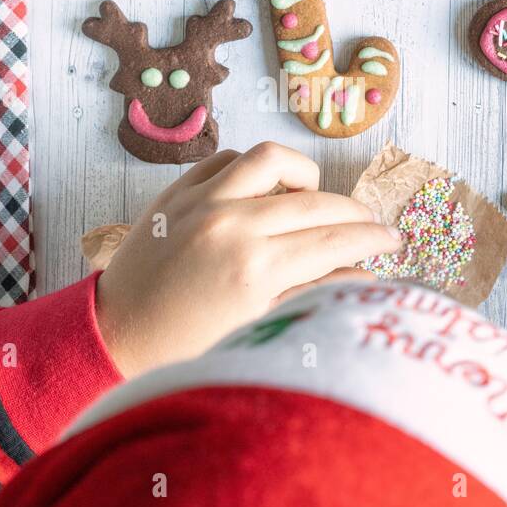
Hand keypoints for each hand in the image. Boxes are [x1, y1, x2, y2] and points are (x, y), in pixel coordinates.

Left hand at [96, 142, 400, 379]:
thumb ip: (312, 294)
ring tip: (313, 198)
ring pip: (273, 159)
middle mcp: (232, 225)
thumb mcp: (256, 330)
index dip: (372, 238)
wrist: (114, 336)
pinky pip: (228, 159)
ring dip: (304, 175)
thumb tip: (364, 275)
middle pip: (316, 201)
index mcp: (255, 269)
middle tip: (368, 225)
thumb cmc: (184, 348)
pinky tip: (263, 192)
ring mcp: (202, 201)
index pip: (335, 240)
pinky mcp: (177, 190)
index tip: (393, 239)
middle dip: (353, 212)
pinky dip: (253, 169)